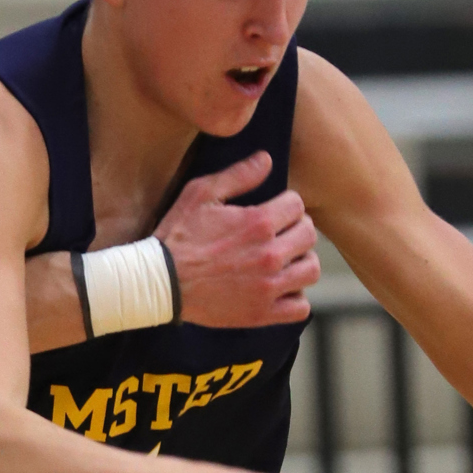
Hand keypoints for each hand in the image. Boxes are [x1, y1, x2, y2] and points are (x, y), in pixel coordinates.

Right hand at [155, 151, 320, 326]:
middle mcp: (270, 254)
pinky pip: (301, 307)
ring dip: (301, 261)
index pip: (298, 204)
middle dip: (296, 229)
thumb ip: (238, 175)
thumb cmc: (179, 235)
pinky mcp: (262, 313)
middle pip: (309, 235)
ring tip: (285, 260)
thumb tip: (267, 159)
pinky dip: (296, 297)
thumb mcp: (200, 194)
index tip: (274, 210)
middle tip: (280, 233)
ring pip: (311, 270)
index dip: (286, 204)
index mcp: (259, 223)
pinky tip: (281, 288)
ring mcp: (268, 287)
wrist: (161, 282)